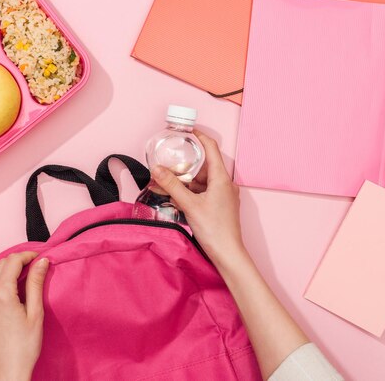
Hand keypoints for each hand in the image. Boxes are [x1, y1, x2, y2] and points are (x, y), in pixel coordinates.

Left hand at [0, 251, 49, 380]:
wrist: (7, 370)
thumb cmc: (24, 346)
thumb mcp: (35, 312)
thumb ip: (36, 283)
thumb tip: (41, 262)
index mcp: (1, 294)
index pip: (13, 261)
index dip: (28, 255)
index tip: (40, 258)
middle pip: (1, 265)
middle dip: (18, 261)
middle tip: (35, 266)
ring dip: (8, 271)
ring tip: (25, 278)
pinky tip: (12, 291)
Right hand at [151, 130, 244, 268]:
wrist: (228, 254)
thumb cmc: (214, 229)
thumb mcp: (189, 205)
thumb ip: (171, 185)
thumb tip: (156, 168)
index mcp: (222, 178)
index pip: (211, 148)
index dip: (198, 136)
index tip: (185, 131)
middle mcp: (225, 183)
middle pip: (204, 164)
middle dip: (186, 161)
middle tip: (169, 156)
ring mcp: (223, 195)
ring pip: (202, 179)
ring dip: (185, 178)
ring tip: (166, 178)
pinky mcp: (219, 205)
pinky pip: (203, 191)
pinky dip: (189, 190)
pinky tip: (175, 194)